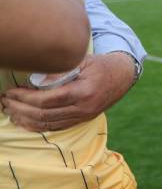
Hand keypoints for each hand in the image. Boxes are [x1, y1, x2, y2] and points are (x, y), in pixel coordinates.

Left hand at [1, 53, 135, 131]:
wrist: (122, 76)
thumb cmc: (100, 65)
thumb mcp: (82, 61)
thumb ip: (60, 70)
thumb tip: (35, 80)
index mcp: (84, 91)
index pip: (49, 100)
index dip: (26, 98)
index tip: (11, 91)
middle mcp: (84, 107)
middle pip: (44, 114)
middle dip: (20, 109)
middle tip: (5, 101)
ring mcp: (83, 116)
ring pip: (47, 124)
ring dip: (25, 119)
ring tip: (9, 110)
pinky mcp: (81, 120)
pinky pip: (55, 128)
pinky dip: (36, 126)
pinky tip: (23, 121)